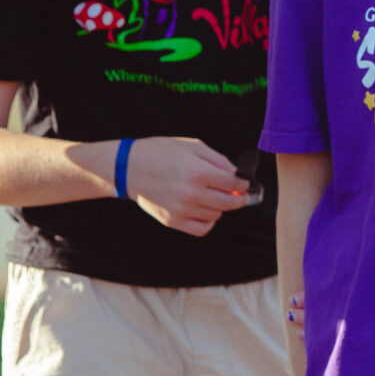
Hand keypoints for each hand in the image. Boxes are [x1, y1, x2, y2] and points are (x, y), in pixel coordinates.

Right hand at [126, 136, 252, 236]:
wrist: (129, 168)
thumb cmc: (162, 152)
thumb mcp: (192, 146)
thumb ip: (218, 160)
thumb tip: (236, 174)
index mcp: (197, 171)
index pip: (233, 184)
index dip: (243, 183)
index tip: (245, 183)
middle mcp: (191, 193)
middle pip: (229, 202)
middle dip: (239, 198)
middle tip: (239, 193)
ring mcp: (182, 210)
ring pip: (217, 215)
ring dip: (220, 206)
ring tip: (212, 195)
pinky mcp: (173, 221)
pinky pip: (202, 228)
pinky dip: (208, 221)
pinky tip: (204, 209)